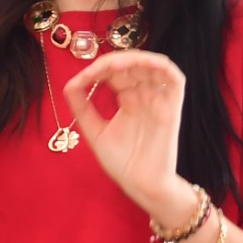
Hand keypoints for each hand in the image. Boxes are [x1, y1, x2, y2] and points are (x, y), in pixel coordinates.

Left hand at [64, 49, 195, 221]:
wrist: (140, 183)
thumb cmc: (121, 162)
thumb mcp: (95, 131)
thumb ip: (82, 107)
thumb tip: (69, 84)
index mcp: (127, 100)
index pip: (114, 73)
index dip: (98, 69)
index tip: (82, 79)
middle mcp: (144, 95)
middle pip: (131, 64)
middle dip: (112, 62)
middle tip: (96, 69)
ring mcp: (159, 99)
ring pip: (151, 65)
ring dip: (134, 58)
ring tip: (114, 66)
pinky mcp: (173, 106)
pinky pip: (173, 77)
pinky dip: (159, 64)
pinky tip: (141, 64)